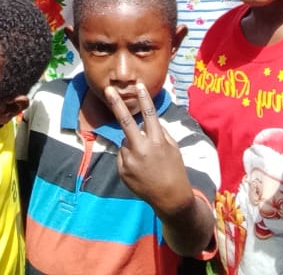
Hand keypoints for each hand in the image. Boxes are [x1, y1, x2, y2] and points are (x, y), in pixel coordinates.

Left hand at [103, 82, 194, 215]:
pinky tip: (141, 169)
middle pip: (125, 122)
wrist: (170, 198)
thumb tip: (147, 123)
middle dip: (117, 104)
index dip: (144, 98)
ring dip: (132, 145)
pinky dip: (129, 158)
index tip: (138, 84)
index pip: (149, 114)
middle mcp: (141, 149)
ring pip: (125, 142)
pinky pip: (123, 156)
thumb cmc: (174, 170)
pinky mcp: (122, 170)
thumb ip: (161, 132)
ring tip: (146, 162)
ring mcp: (130, 161)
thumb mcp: (173, 148)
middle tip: (107, 89)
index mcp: (157, 141)